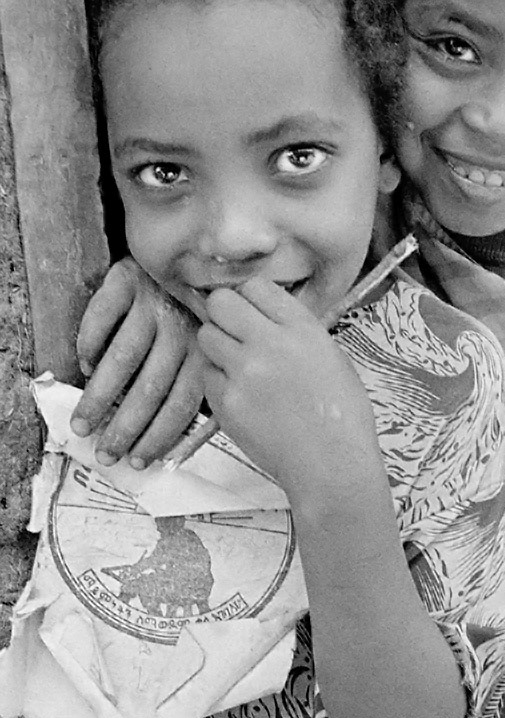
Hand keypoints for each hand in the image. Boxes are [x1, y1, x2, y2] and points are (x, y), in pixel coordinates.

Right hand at [72, 260, 204, 465]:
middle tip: (104, 454)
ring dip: (99, 395)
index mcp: (204, 352)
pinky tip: (83, 363)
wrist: (183, 255)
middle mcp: (181, 329)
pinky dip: (90, 341)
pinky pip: (103, 315)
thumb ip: (205, 394)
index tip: (138, 462)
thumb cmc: (193, 317)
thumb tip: (184, 450)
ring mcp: (153, 303)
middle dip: (125, 427)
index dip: (160, 435)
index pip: (182, 403)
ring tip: (82, 424)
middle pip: (150, 387)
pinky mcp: (126, 280)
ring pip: (123, 357)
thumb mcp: (209, 352)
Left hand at [196, 278, 378, 495]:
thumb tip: (267, 318)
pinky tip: (239, 393)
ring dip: (217, 345)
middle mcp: (270, 344)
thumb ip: (299, 333)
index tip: (253, 311)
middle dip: (224, 312)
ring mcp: (244, 373)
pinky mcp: (226, 402)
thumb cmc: (342, 418)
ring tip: (236, 364)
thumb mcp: (334, 359)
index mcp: (303, 330)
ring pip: (206, 335)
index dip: (251, 298)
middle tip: (234, 330)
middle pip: (220, 302)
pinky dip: (216, 380)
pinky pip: (205, 375)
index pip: (256, 287)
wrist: (332, 467)